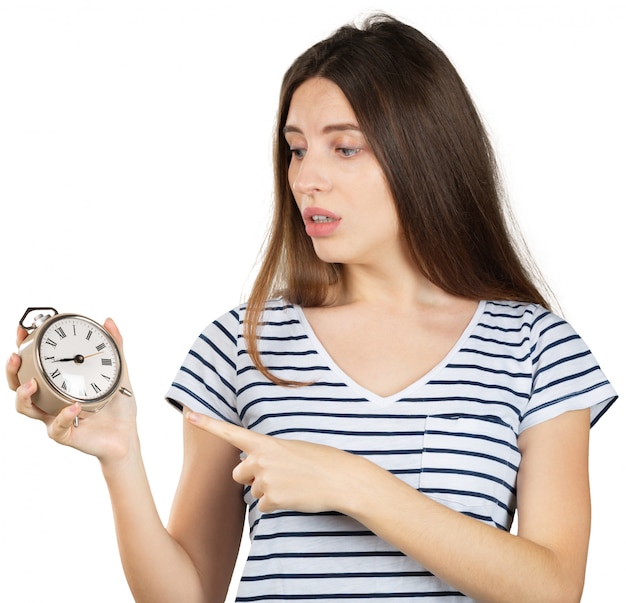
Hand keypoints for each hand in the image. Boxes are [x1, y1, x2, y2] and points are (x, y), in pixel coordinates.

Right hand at [7, 318, 137, 462]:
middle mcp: (51, 400)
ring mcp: (54, 417)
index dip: (23, 348)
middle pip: (18, 385)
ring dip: (24, 395)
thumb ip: (115, 347)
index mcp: (59, 383)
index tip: (23, 331)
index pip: (34, 364)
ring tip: (32, 384)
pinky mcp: (65, 434)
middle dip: (12, 370)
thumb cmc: (118, 405)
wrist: (127, 434)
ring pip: (26, 408)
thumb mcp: (119, 372)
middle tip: (16, 356)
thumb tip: (109, 321)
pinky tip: (74, 406)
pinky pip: (57, 427)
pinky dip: (64, 415)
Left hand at [185, 411, 370, 514]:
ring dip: (269, 491)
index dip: (207, 424)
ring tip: (293, 484)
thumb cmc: (320, 460)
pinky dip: (278, 505)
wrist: (340, 479)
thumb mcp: (291, 447)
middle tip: (278, 476)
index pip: (230, 433)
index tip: (189, 415)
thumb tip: (253, 468)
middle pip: (238, 474)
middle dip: (251, 477)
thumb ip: (268, 453)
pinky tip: (295, 496)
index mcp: (265, 442)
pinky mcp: (271, 500)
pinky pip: (264, 507)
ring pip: (254, 492)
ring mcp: (265, 480)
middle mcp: (260, 459)